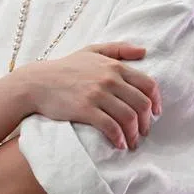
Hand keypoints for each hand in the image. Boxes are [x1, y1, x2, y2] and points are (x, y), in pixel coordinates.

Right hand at [18, 43, 160, 149]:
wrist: (37, 82)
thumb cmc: (66, 67)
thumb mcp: (92, 51)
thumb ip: (119, 49)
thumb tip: (144, 51)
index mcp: (115, 66)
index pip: (148, 84)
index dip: (157, 101)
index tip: (156, 113)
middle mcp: (109, 79)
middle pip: (142, 104)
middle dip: (147, 122)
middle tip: (144, 132)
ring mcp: (97, 95)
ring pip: (129, 117)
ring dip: (134, 134)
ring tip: (132, 142)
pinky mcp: (85, 109)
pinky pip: (110, 127)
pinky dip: (119, 138)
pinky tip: (119, 144)